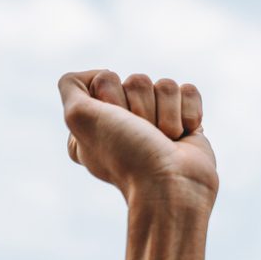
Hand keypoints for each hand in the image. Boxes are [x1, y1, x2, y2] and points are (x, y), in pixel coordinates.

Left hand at [58, 69, 217, 207]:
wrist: (170, 186)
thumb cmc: (126, 156)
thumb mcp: (79, 117)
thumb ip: (71, 86)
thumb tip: (101, 73)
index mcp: (99, 120)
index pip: (105, 78)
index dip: (112, 98)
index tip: (115, 127)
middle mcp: (128, 121)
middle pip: (137, 80)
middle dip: (142, 107)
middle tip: (143, 136)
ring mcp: (159, 121)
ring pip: (166, 85)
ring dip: (166, 114)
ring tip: (164, 141)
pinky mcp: (186, 121)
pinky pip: (189, 92)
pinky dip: (189, 114)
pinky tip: (183, 136)